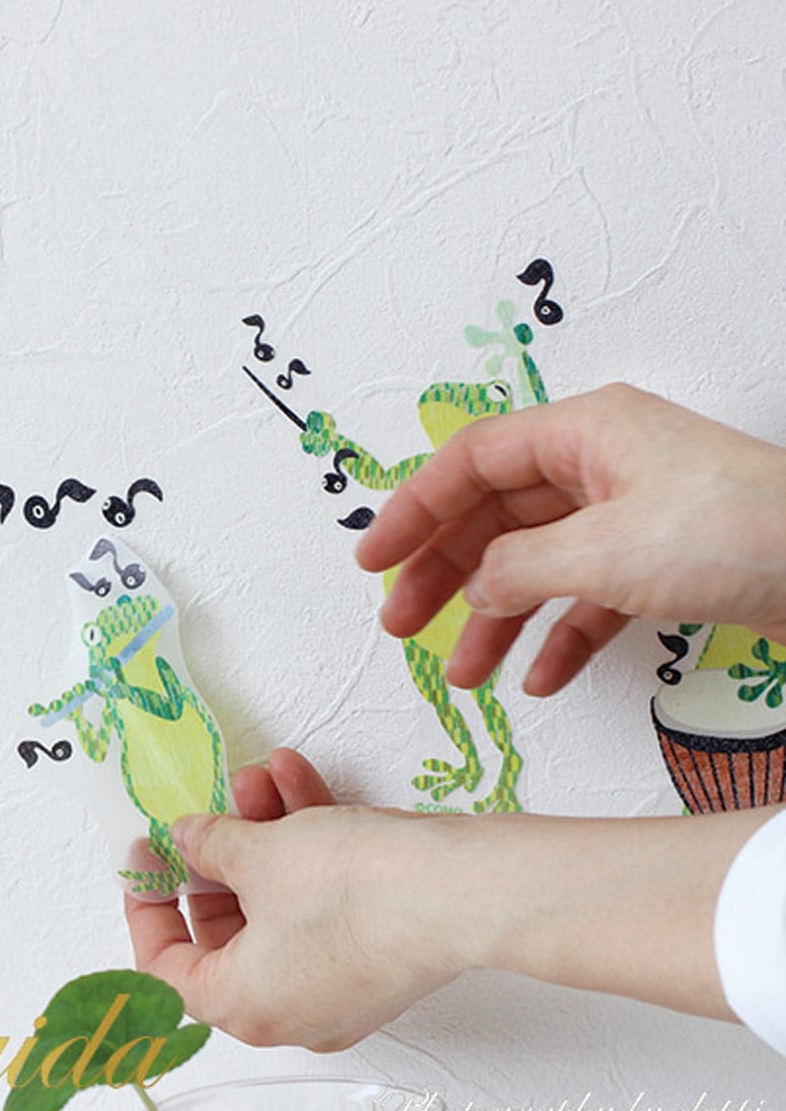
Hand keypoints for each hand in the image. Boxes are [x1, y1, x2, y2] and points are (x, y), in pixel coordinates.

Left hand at [127, 751, 762, 1050]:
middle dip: (219, 851)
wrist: (457, 889)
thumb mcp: (259, 853)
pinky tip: (299, 779)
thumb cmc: (349, 888)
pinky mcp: (373, 950)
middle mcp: (286, 1006)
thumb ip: (210, 844)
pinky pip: (321, 898)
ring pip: (277, 902)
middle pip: (226, 927)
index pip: (165, 966)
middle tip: (210, 803)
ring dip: (265, 833)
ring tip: (259, 774)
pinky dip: (307, 844)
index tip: (147, 854)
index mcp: (240, 1004)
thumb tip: (187, 838)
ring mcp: (334, 980)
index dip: (148, 901)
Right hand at [356, 384, 785, 694]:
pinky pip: (586, 597)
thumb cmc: (737, 535)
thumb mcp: (605, 551)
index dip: (414, 510)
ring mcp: (630, 515)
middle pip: (496, 516)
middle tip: (403, 625)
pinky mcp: (660, 562)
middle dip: (447, 574)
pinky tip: (539, 678)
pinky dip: (559, 636)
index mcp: (584, 432)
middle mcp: (601, 466)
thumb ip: (520, 568)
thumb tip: (476, 588)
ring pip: (536, 563)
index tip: (374, 560)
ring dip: (496, 619)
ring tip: (463, 672)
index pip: (471, 462)